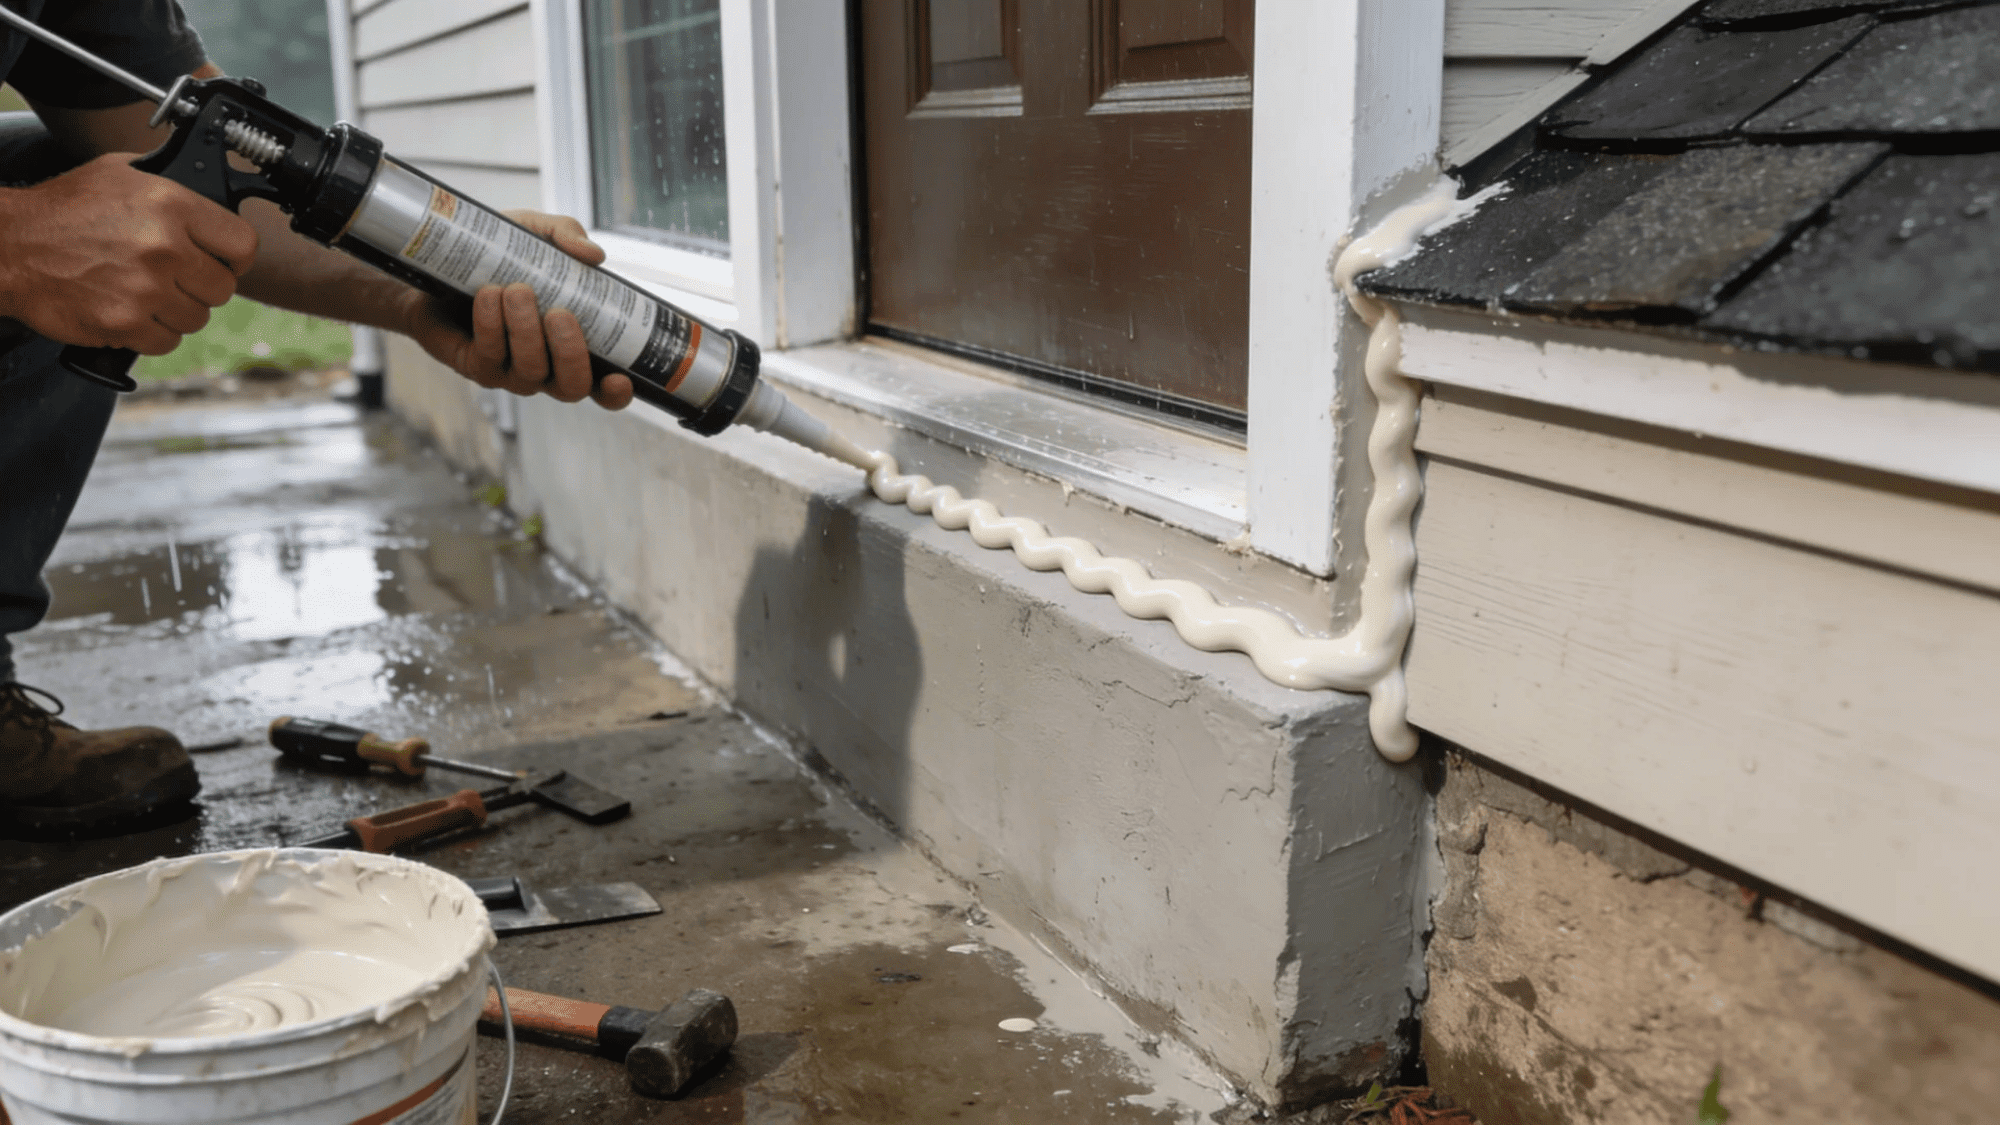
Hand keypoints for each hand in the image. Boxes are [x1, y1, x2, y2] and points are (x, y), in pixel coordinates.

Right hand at [0, 153, 256, 353]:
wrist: (8, 246)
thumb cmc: (62, 210)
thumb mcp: (120, 174)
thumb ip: (173, 189)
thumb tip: (213, 204)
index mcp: (171, 206)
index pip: (243, 244)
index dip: (234, 257)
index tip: (221, 261)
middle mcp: (164, 248)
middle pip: (223, 288)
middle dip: (201, 286)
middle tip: (172, 277)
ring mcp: (145, 289)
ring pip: (197, 319)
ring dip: (176, 311)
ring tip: (143, 292)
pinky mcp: (124, 324)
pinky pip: (166, 341)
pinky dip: (151, 333)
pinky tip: (129, 311)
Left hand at [399, 210, 633, 410]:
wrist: (438, 259)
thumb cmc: (498, 253)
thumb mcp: (534, 233)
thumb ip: (566, 236)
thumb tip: (594, 255)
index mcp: (573, 346)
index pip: (603, 387)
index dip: (616, 393)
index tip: (620, 378)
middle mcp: (547, 367)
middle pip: (572, 387)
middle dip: (569, 353)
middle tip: (558, 313)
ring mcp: (511, 372)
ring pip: (530, 372)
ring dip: (525, 331)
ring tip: (516, 289)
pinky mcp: (477, 367)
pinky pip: (490, 357)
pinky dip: (492, 325)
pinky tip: (489, 295)